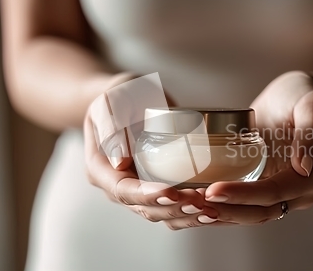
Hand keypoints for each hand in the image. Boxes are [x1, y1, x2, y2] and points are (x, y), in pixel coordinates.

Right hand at [84, 73, 217, 229]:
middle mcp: (118, 186)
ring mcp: (138, 189)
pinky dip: (191, 212)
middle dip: (173, 209)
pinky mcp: (157, 187)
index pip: (123, 191)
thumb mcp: (108, 104)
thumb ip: (110, 128)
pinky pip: (172, 207)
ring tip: (210, 211)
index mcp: (100, 169)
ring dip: (186, 216)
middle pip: (145, 208)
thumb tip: (119, 163)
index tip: (172, 193)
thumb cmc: (119, 97)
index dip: (148, 195)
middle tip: (200, 202)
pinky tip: (211, 210)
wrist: (130, 97)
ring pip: (161, 213)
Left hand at [202, 71, 312, 224]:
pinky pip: (243, 205)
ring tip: (190, 206)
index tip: (213, 190)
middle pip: (258, 211)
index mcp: (312, 177)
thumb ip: (310, 132)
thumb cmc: (306, 95)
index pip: (273, 193)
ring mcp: (281, 193)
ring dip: (220, 214)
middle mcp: (299, 192)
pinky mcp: (263, 186)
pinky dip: (221, 207)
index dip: (242, 195)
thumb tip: (304, 167)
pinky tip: (197, 203)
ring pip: (248, 214)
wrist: (299, 96)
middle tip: (193, 202)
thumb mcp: (312, 105)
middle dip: (225, 210)